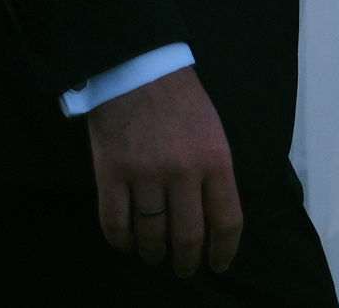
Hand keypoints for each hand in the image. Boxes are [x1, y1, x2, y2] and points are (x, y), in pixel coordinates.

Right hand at [86, 66, 241, 276]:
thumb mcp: (214, 134)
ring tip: (153, 255)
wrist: (141, 70)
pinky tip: (125, 243)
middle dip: (185, 261)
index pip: (226, 220)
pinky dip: (120, 240)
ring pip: (150, 234)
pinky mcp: (111, 173)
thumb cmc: (182, 102)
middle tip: (182, 269)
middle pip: (187, 236)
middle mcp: (183, 171)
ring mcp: (145, 174)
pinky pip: (114, 222)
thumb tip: (214, 219)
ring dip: (152, 252)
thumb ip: (215, 174)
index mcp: (216, 160)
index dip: (224, 250)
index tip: (218, 264)